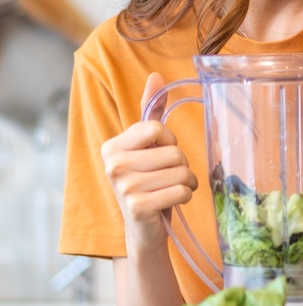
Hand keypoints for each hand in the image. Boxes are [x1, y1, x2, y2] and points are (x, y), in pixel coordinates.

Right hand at [100, 73, 197, 251]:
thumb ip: (151, 114)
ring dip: (187, 183)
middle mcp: (113, 163)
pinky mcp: (138, 207)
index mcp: (113, 145)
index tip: (163, 156)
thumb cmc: (150, 185)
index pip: (159, 129)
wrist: (144, 229)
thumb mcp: (148, 148)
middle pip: (175, 152)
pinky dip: (185, 198)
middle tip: (169, 179)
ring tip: (172, 191)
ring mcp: (124, 186)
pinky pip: (182, 192)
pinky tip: (171, 203)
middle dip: (182, 167)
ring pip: (182, 172)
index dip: (171, 143)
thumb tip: (156, 76)